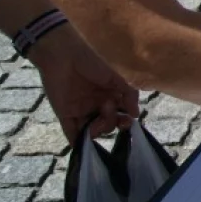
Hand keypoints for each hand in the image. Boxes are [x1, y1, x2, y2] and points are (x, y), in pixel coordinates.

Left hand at [31, 25, 139, 142]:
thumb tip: (136, 114)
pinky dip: (77, 142)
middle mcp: (97, 104)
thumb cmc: (93, 61)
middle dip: (111, 123)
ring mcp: (81, 110)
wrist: (64, 55)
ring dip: (97, 131)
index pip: (121, 112)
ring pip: (92, 130)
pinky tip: (82, 145)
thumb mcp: (117, 76)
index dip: (125, 119)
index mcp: (110, 94)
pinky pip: (71, 132)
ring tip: (96, 123)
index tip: (128, 120)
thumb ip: (129, 94)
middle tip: (108, 112)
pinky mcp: (65, 114)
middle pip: (108, 123)